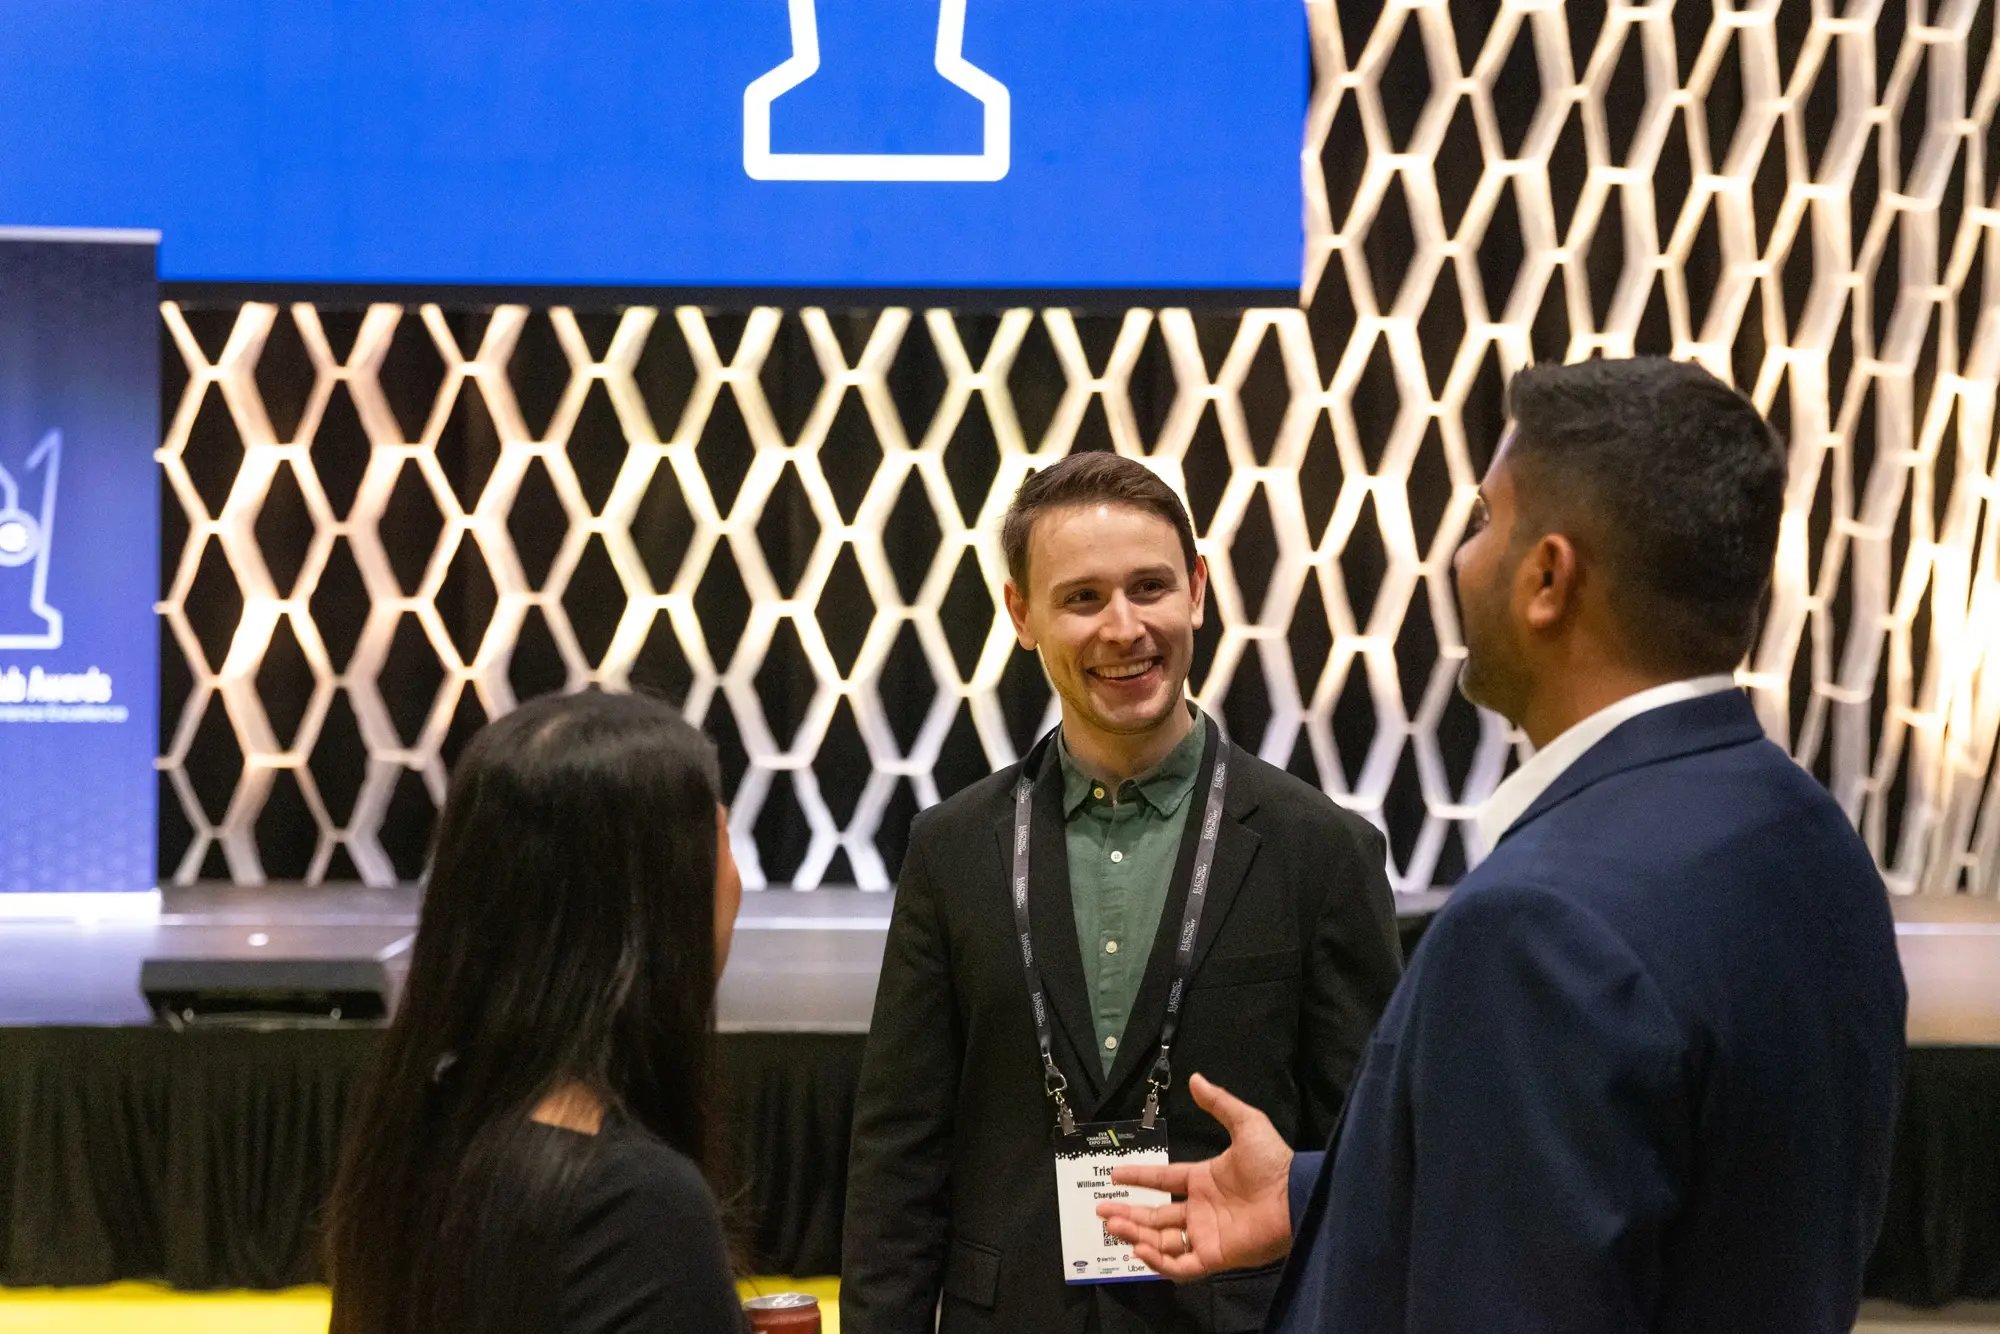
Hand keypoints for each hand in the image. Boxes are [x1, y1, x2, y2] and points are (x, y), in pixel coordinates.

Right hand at [1095, 1073, 1294, 1280]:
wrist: (1297, 1196)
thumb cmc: (1273, 1162)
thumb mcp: (1246, 1123)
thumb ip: (1219, 1103)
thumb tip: (1195, 1079)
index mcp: (1203, 1180)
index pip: (1162, 1181)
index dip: (1138, 1178)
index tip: (1113, 1176)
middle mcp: (1200, 1209)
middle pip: (1155, 1215)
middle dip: (1127, 1213)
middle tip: (1101, 1211)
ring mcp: (1206, 1234)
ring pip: (1162, 1240)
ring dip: (1135, 1235)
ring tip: (1114, 1225)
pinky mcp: (1214, 1256)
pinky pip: (1181, 1265)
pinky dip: (1159, 1261)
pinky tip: (1141, 1248)